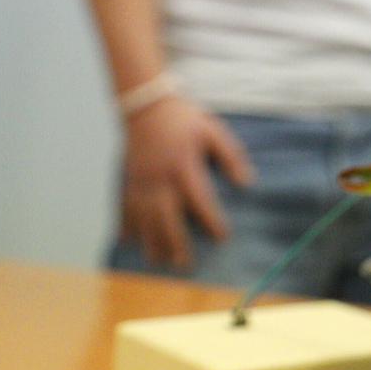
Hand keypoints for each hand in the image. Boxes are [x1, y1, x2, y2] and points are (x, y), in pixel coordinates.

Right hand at [119, 97, 254, 269]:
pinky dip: (126, 226)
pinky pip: (123, 207)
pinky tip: (130, 242)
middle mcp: (159, 177)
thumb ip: (231, 157)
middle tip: (185, 264)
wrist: (145, 105)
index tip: (222, 237)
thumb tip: (247, 183)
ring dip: (151, 241)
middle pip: (167, 217)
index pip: (199, 199)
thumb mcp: (213, 132)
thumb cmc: (184, 119)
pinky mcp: (126, 179)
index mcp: (184, 165)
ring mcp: (140, 180)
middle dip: (176, 242)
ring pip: (143, 218)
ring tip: (160, 261)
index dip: (211, 220)